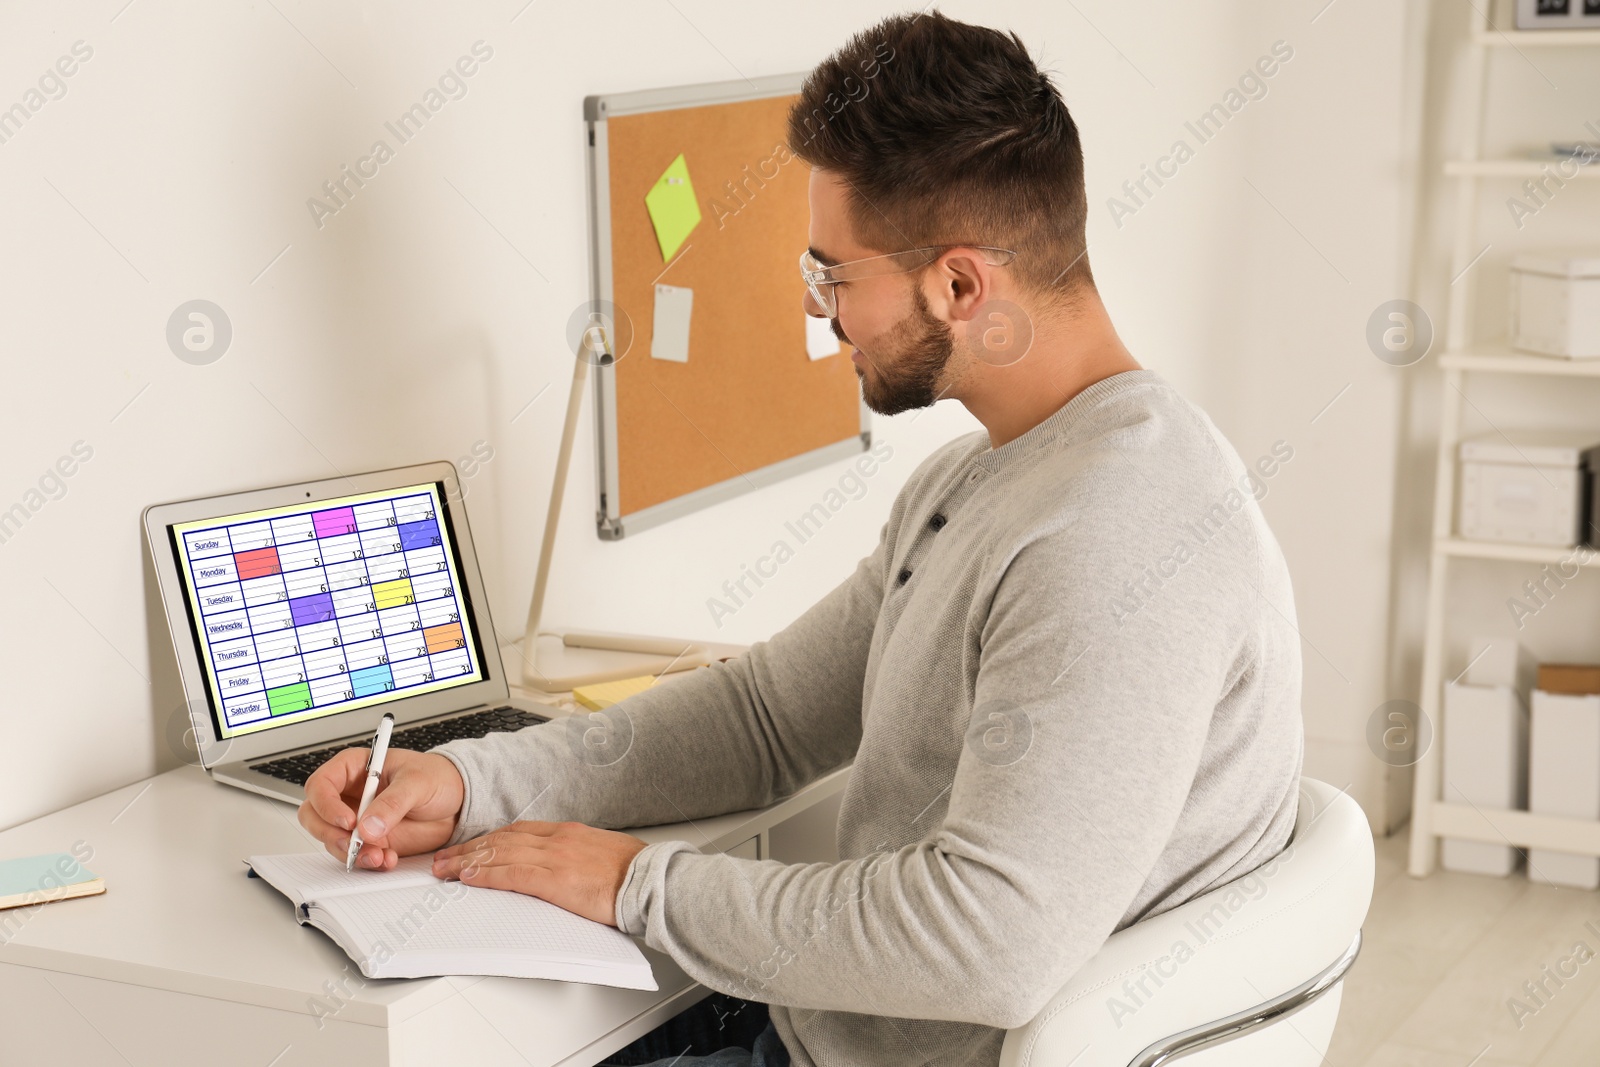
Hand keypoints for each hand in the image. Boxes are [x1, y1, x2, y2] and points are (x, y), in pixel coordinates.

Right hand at [298, 748, 464, 870]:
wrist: (459, 802)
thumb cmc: (438, 778)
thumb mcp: (418, 782)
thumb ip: (393, 802)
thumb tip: (368, 826)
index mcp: (355, 768)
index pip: (321, 784)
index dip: (327, 804)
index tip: (348, 821)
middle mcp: (350, 795)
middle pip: (315, 816)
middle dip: (329, 833)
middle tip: (352, 843)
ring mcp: (357, 820)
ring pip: (332, 840)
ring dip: (349, 853)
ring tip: (378, 855)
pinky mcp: (370, 841)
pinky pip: (355, 856)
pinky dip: (366, 862)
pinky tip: (387, 859)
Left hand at [432, 821, 649, 926]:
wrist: (650, 881)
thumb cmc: (635, 875)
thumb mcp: (603, 856)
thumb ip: (578, 858)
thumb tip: (566, 870)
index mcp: (569, 833)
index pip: (519, 831)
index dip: (490, 838)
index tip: (473, 846)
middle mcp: (558, 839)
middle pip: (502, 839)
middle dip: (470, 848)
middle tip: (446, 858)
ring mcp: (555, 857)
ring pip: (499, 853)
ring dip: (468, 861)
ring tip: (445, 869)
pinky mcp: (554, 878)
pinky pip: (511, 873)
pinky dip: (486, 874)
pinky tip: (469, 878)